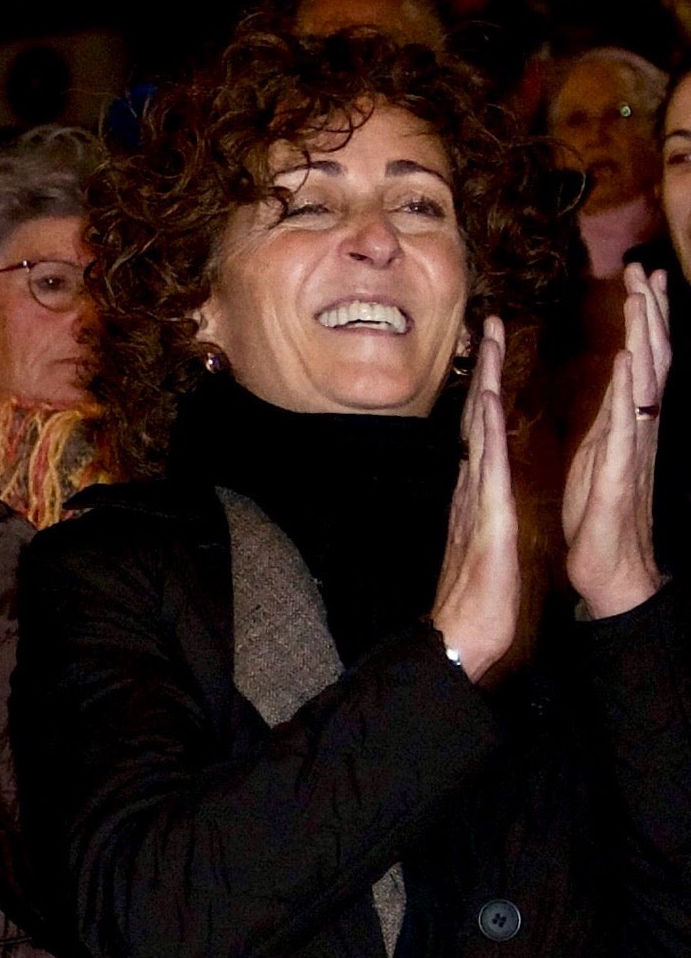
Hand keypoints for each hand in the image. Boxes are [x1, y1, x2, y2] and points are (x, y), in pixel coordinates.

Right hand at [430, 315, 519, 680]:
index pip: (485, 430)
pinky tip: (488, 401)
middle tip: (491, 323)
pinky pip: (487, 465)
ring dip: (486, 383)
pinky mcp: (487, 514)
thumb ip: (481, 510)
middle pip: (479, 417)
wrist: (462, 634)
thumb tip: (480, 488)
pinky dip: (487, 430)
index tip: (495, 349)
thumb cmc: (478, 596)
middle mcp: (472, 485)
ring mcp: (476, 497)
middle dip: (486, 370)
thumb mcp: (485, 541)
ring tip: (491, 342)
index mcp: (477, 492)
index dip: (490, 387)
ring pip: (481, 429)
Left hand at [563, 264, 671, 618]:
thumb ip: (610, 416)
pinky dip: (628, 389)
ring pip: (644, 381)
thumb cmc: (599, 513)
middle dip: (650, 313)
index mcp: (625, 423)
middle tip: (648, 270)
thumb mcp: (600, 453)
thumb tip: (616, 382)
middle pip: (650, 359)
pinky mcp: (619, 470)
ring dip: (644, 336)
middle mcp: (637, 428)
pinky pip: (627, 423)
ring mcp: (633, 447)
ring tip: (642, 298)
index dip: (643, 319)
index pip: (639, 360)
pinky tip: (627, 361)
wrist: (608, 565)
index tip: (641, 278)